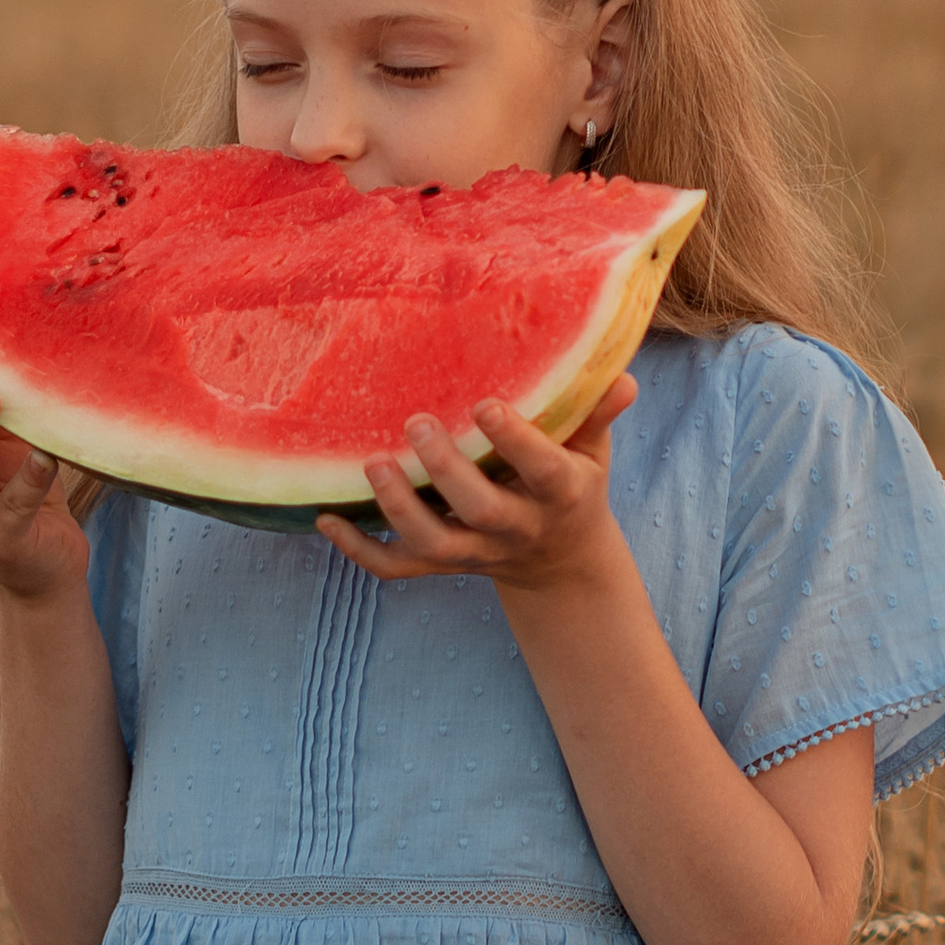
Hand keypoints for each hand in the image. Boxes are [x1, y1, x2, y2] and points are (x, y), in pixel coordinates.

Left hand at [316, 375, 638, 593]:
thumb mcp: (592, 454)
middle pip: (481, 510)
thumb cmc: (571, 485)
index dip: (515, 441)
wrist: (562, 565)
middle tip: (417, 422)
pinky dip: (358, 549)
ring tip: (373, 465)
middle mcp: (516, 528)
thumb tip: (620, 376)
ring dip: (399, 509)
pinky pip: (396, 568)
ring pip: (433, 544)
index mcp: (559, 493)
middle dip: (447, 470)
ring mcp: (475, 551)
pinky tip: (325, 519)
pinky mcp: (441, 565)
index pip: (542, 471)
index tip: (486, 403)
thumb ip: (596, 415)